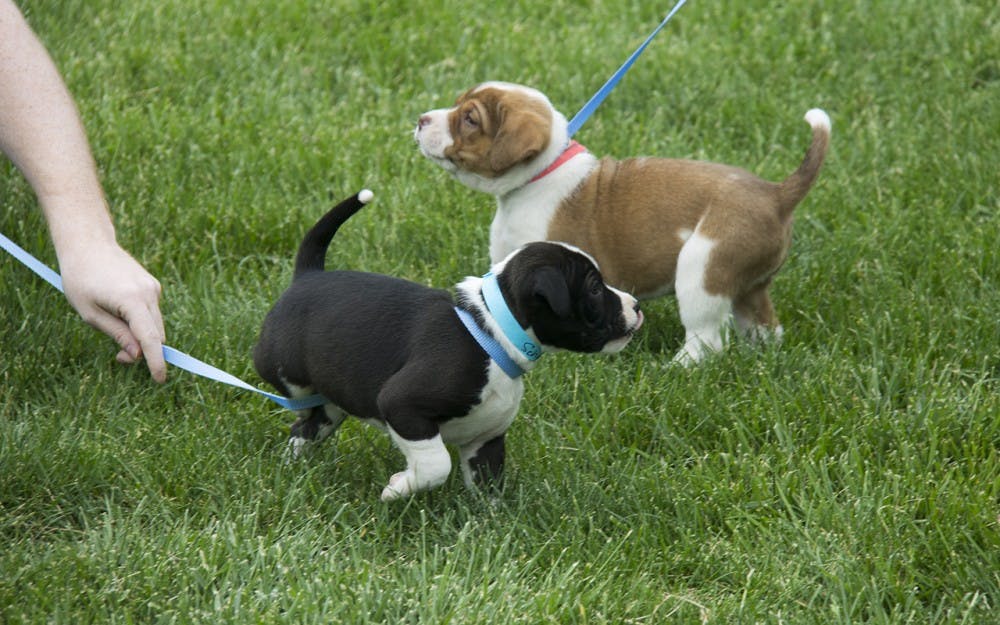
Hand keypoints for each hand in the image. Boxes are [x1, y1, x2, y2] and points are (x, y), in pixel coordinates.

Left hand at [58, 242, 166, 382]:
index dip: (156, 361)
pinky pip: (152, 312)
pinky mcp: (152, 285)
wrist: (88, 244)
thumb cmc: (81, 278)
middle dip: (144, 351)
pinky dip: (143, 322)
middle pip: (156, 334)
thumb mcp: (90, 313)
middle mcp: (148, 293)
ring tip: (116, 333)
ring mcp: (152, 288)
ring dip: (143, 336)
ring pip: (155, 324)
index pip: (150, 338)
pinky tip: (120, 313)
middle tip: (119, 357)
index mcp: (131, 301)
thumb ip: (116, 334)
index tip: (159, 379)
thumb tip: (137, 355)